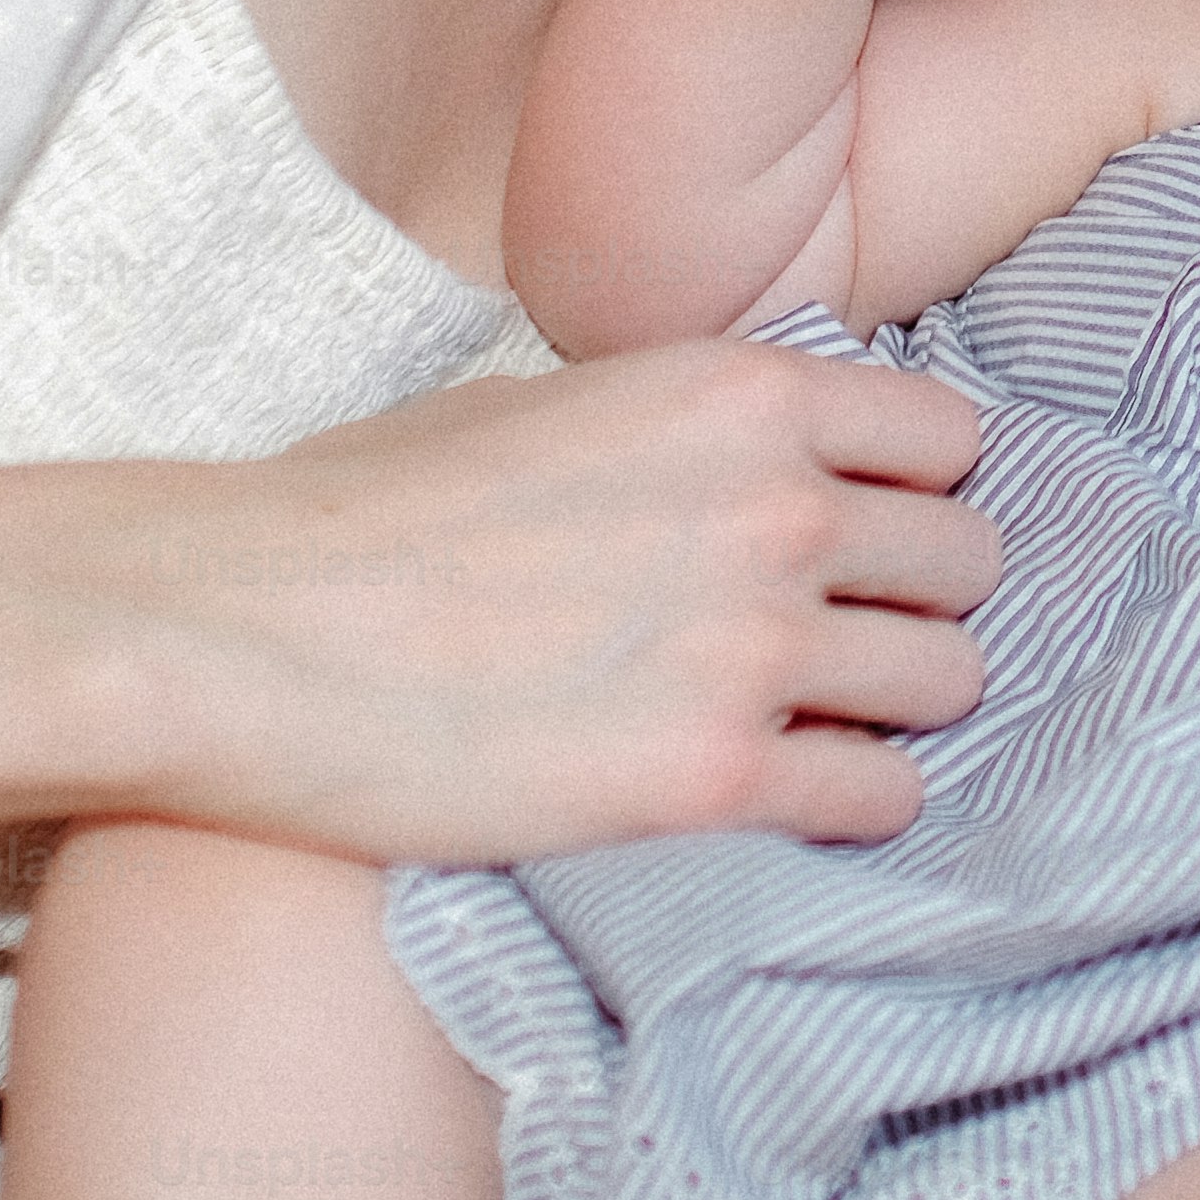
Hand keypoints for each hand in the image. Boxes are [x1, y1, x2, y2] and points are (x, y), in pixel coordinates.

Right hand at [138, 338, 1002, 860]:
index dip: (915, 494)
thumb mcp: (534, 407)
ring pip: (951, 682)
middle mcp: (775, 506)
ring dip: (902, 710)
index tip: (874, 538)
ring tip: (831, 728)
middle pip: (965, 562)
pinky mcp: (713, 777)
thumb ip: (664, 430)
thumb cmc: (349, 513)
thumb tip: (716, 457)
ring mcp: (755, 643)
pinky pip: (882, 797)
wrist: (234, 632)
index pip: (946, 438)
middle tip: (858, 644)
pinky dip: (858, 805)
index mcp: (736, 394)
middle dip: (920, 605)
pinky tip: (798, 802)